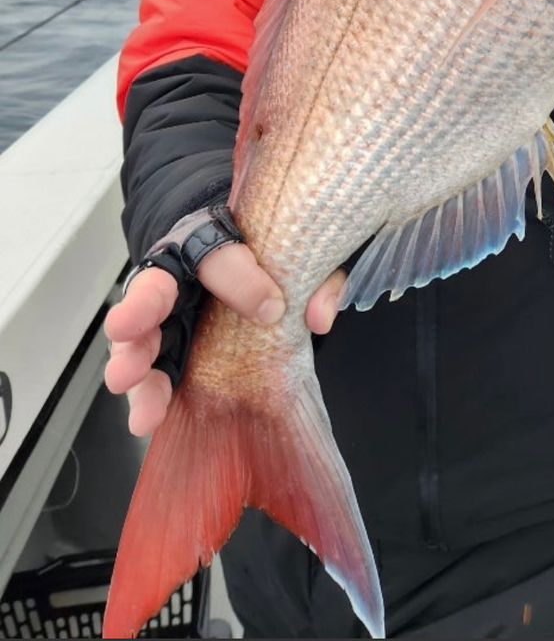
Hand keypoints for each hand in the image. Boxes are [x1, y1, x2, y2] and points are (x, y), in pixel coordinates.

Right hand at [104, 245, 347, 436]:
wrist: (237, 265)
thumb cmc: (262, 258)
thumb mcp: (296, 262)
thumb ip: (313, 280)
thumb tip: (318, 316)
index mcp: (207, 243)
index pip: (218, 255)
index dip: (241, 279)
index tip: (273, 307)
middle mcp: (175, 279)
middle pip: (152, 289)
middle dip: (140, 309)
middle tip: (127, 329)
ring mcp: (164, 321)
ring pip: (138, 338)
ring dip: (132, 360)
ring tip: (125, 380)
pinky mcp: (162, 358)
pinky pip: (148, 377)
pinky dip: (145, 397)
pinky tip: (146, 419)